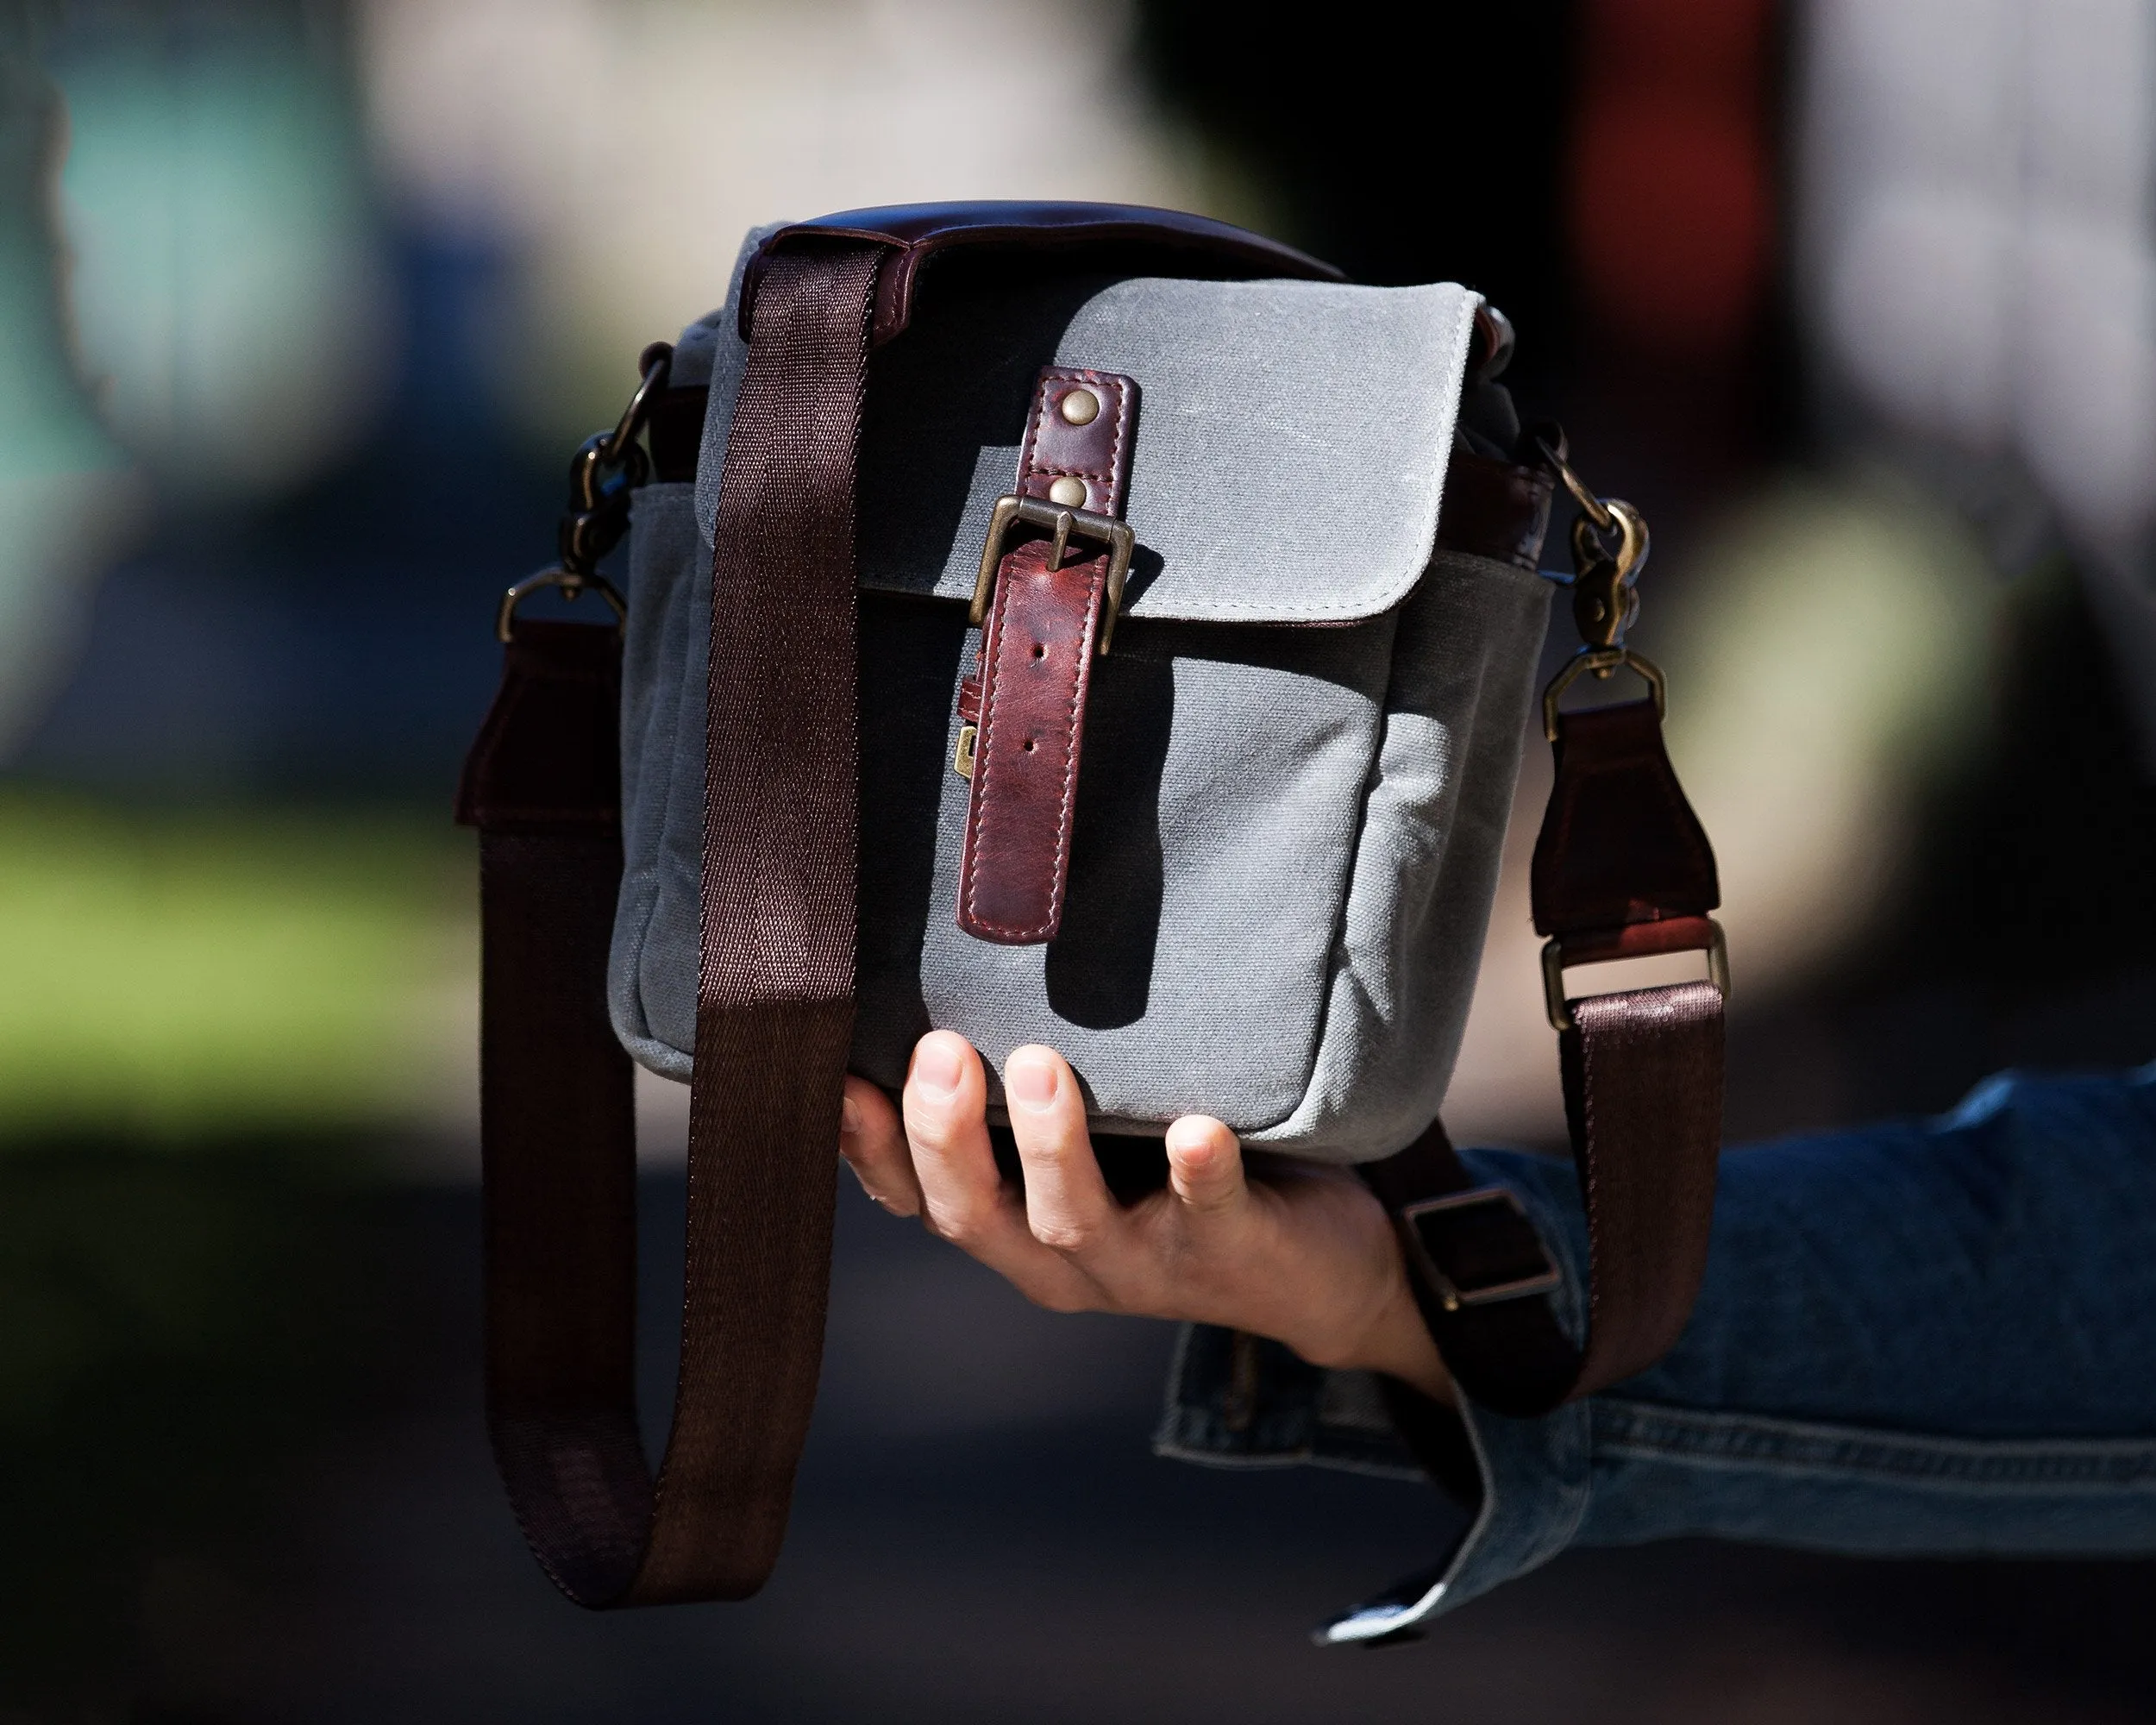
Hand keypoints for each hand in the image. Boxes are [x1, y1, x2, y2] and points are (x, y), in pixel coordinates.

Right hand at [839, 1031, 1450, 1403]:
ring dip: (1051, 1147)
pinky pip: (1212, 1213)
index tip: (837, 1080)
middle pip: (977, 1216)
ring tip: (1039, 1067)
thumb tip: (945, 979)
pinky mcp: (1235, 1250)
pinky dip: (1199, 1173)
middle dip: (946, 1138)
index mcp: (1016, 1228)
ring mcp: (1148, 1263)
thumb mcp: (1086, 1149)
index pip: (920, 1200)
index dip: (870, 1151)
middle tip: (939, 1052)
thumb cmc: (1175, 1181)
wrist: (1323, 1275)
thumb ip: (1019, 1098)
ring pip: (1073, 1220)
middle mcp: (1066, 1259)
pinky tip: (1196, 1132)